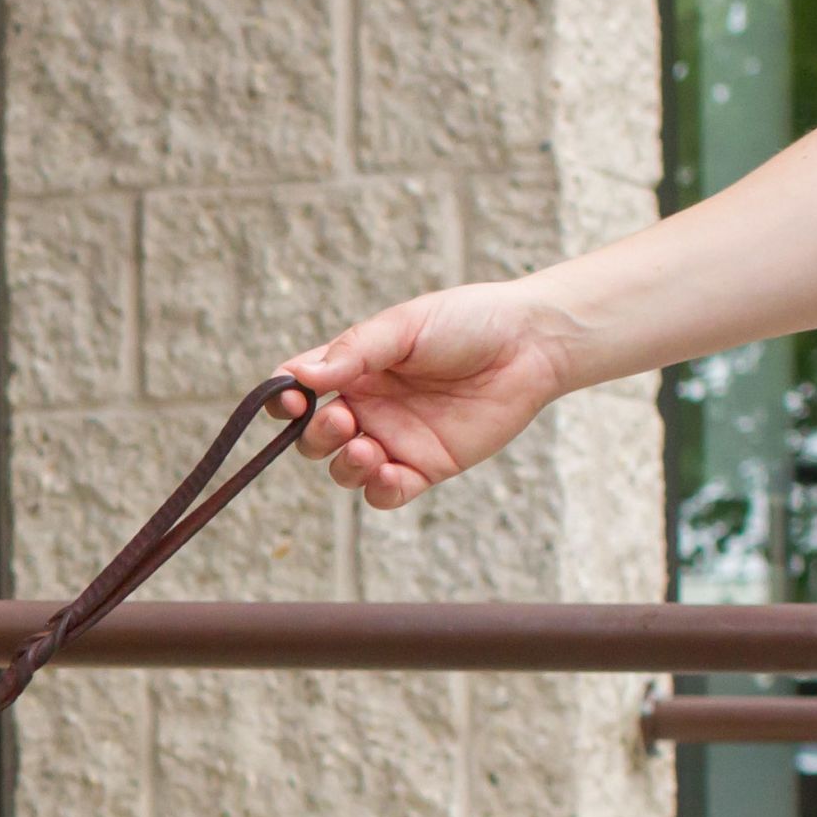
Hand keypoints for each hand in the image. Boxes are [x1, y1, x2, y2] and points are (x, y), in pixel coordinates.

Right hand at [271, 282, 586, 509]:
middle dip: (318, 435)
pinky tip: (389, 474)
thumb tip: (300, 378)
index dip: (285, 402)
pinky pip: (387, 493)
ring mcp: (395, 439)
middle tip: (344, 420)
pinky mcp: (426, 466)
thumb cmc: (468, 322)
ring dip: (345, 465)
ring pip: (345, 470)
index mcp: (353, 370)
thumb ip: (353, 352)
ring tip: (366, 449)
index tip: (296, 400)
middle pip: (314, 439)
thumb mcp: (404, 326)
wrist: (531, 344)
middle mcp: (367, 407)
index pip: (299, 392)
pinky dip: (379, 491)